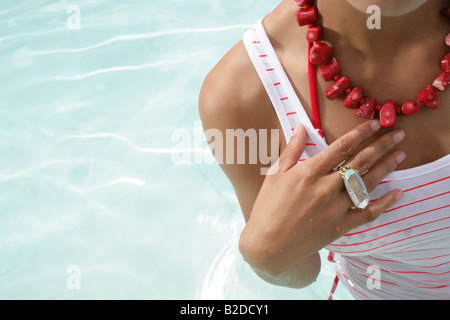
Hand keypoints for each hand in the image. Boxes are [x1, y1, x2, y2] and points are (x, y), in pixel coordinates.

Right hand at [239, 120, 405, 276]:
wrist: (268, 245)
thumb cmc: (268, 207)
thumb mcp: (275, 175)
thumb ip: (292, 150)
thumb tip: (301, 127)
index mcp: (309, 172)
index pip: (342, 147)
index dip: (361, 133)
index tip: (376, 124)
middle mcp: (326, 188)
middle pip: (360, 161)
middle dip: (381, 145)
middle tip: (398, 134)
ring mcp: (335, 208)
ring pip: (367, 183)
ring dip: (386, 167)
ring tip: (400, 155)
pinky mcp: (340, 227)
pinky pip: (368, 213)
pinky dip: (385, 203)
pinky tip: (397, 193)